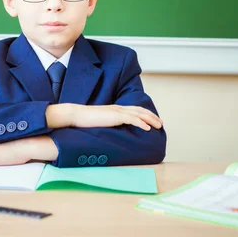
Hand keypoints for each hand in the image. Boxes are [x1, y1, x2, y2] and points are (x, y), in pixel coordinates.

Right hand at [47, 104, 162, 130]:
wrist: (77, 115)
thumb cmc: (85, 120)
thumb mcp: (100, 121)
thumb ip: (108, 122)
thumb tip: (112, 129)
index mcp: (115, 109)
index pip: (134, 109)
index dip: (145, 114)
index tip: (152, 120)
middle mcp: (118, 108)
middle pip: (140, 110)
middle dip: (152, 116)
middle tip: (161, 123)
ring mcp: (117, 111)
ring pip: (139, 114)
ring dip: (150, 120)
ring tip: (158, 126)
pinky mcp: (115, 116)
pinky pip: (132, 120)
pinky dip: (141, 123)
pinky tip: (148, 129)